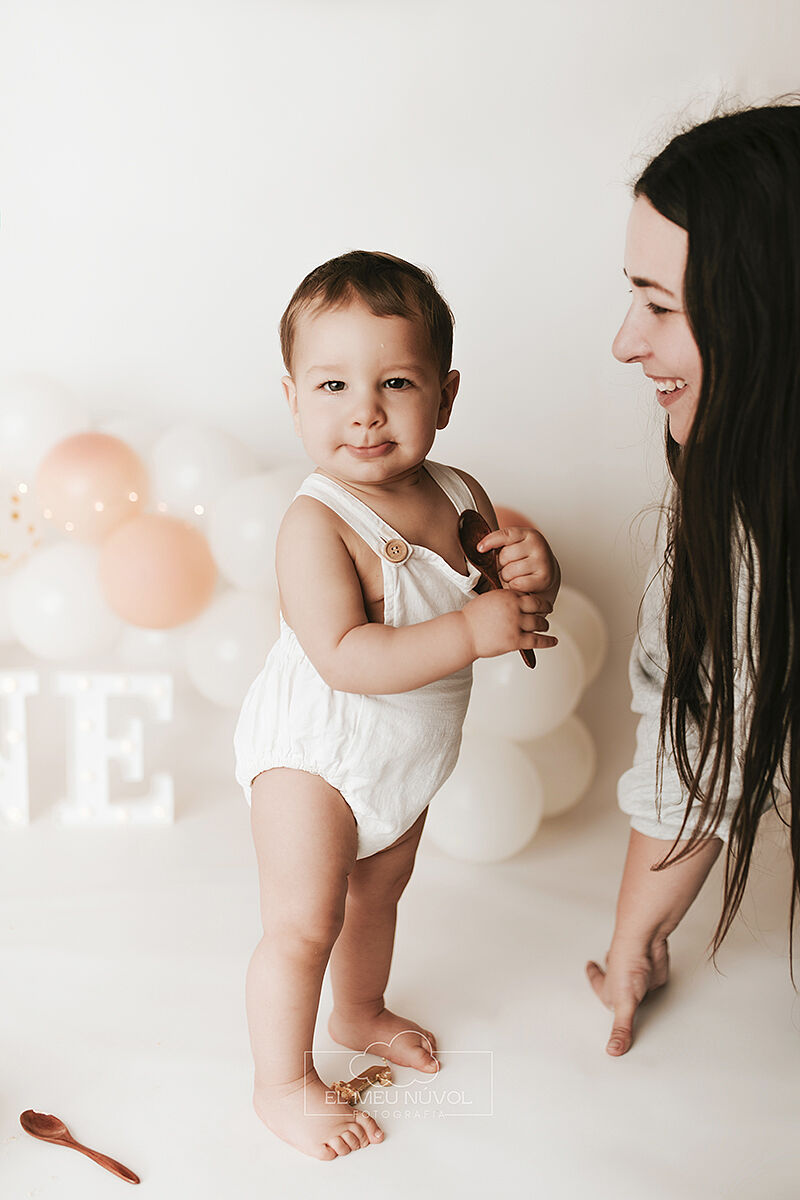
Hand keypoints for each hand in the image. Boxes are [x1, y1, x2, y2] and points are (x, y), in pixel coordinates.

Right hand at [462, 588, 554, 659]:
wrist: (463, 633)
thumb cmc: (472, 618)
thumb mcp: (489, 598)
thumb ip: (504, 598)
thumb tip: (516, 598)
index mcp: (508, 596)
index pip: (530, 596)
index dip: (537, 600)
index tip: (541, 603)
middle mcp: (514, 608)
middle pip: (538, 608)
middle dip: (545, 610)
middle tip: (548, 612)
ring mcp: (515, 625)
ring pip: (539, 624)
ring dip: (545, 625)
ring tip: (545, 627)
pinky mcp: (515, 641)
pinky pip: (537, 641)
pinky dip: (548, 641)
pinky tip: (554, 641)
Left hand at [476, 526, 559, 611]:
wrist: (547, 572)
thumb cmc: (524, 558)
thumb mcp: (515, 545)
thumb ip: (500, 544)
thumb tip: (480, 548)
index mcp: (529, 534)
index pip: (506, 535)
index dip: (490, 541)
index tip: (480, 548)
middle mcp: (538, 545)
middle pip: (505, 556)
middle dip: (501, 564)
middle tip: (507, 567)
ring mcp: (543, 561)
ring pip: (509, 572)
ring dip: (506, 577)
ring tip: (514, 575)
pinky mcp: (544, 578)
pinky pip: (517, 584)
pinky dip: (514, 586)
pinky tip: (520, 582)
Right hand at [585, 936, 669, 1055]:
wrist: (646, 945)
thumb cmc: (628, 965)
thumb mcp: (624, 1004)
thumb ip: (622, 1029)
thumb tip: (614, 1049)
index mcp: (609, 988)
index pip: (598, 983)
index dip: (593, 975)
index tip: (589, 966)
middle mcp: (622, 981)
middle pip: (614, 979)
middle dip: (609, 976)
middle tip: (603, 969)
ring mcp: (638, 976)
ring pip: (632, 978)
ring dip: (631, 977)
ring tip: (631, 978)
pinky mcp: (655, 974)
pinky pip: (653, 980)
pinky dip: (653, 980)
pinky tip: (655, 980)